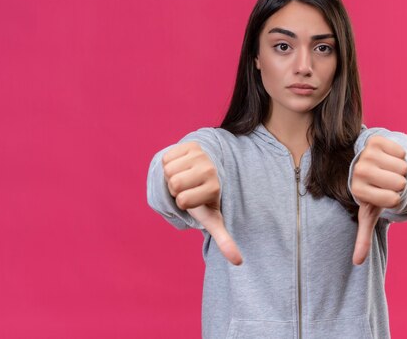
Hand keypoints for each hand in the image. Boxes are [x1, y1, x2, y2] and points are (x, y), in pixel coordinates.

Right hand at [162, 142, 242, 264]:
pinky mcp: (190, 143)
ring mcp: (201, 154)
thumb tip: (239, 263)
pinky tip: (182, 165)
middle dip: (176, 189)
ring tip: (185, 176)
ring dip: (172, 175)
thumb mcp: (213, 218)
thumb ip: (225, 240)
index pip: (183, 200)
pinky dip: (169, 163)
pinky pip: (167, 157)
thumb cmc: (204, 199)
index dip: (183, 202)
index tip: (195, 199)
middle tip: (189, 187)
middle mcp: (210, 168)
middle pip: (174, 184)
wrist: (205, 170)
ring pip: (169, 170)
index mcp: (214, 187)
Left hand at [350, 135, 406, 264]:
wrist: (366, 163)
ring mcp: (366, 153)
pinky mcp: (375, 140)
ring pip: (403, 167)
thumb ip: (362, 237)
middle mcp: (359, 170)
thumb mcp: (367, 213)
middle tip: (387, 181)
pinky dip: (401, 156)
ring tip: (388, 170)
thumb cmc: (371, 191)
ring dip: (401, 170)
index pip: (393, 199)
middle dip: (399, 183)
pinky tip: (389, 158)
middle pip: (399, 182)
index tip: (383, 195)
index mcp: (357, 189)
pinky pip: (402, 152)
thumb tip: (357, 263)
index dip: (394, 198)